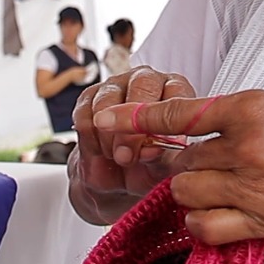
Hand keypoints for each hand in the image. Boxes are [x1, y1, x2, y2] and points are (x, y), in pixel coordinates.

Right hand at [68, 66, 194, 222]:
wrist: (118, 182)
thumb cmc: (149, 168)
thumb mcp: (163, 168)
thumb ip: (163, 156)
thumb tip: (153, 148)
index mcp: (177, 93)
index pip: (177, 90)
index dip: (165, 119)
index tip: (157, 147)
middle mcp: (149, 82)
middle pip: (142, 86)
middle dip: (132, 126)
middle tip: (127, 156)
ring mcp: (117, 85)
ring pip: (109, 99)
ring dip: (109, 135)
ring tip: (117, 158)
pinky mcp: (90, 96)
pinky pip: (85, 112)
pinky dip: (91, 138)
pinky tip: (101, 151)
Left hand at [94, 90, 263, 244]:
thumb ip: (235, 114)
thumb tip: (196, 123)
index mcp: (251, 108)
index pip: (178, 114)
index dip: (136, 118)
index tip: (107, 117)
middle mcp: (248, 148)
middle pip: (178, 159)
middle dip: (173, 159)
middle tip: (187, 157)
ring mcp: (255, 187)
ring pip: (186, 191)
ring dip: (187, 187)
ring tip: (208, 181)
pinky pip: (207, 226)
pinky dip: (200, 220)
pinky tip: (212, 210)